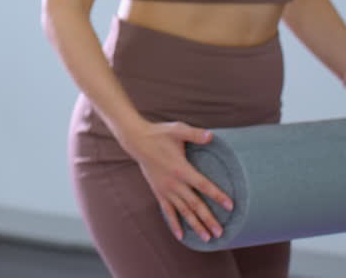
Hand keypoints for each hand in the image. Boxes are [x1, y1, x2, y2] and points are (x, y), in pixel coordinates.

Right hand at [123, 120, 232, 242]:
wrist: (136, 140)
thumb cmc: (159, 134)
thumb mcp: (177, 130)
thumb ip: (195, 134)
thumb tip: (212, 136)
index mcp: (181, 169)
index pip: (203, 185)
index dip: (217, 195)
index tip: (230, 206)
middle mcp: (174, 183)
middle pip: (194, 204)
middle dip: (208, 219)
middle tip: (221, 232)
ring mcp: (165, 189)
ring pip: (183, 211)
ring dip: (195, 225)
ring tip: (207, 238)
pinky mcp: (158, 192)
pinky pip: (167, 211)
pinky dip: (174, 223)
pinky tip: (181, 236)